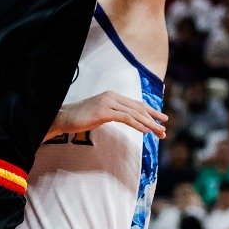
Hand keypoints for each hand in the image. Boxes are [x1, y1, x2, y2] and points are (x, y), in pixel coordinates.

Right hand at [52, 92, 169, 139]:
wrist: (63, 117)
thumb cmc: (80, 118)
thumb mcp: (100, 114)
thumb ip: (113, 114)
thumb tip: (126, 119)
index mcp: (113, 96)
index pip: (136, 104)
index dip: (151, 111)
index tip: (162, 119)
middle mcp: (112, 96)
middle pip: (138, 108)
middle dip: (153, 118)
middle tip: (164, 128)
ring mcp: (108, 102)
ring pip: (134, 113)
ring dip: (149, 123)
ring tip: (159, 131)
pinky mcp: (104, 111)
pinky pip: (125, 118)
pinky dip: (137, 124)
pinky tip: (145, 131)